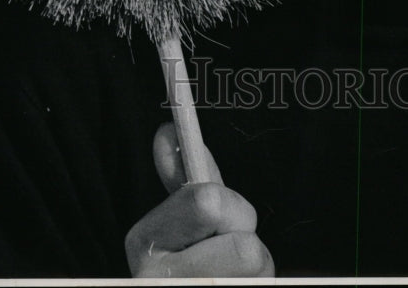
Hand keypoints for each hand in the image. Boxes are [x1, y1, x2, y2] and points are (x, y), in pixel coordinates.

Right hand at [125, 122, 273, 277]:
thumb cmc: (197, 260)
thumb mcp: (186, 219)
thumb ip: (184, 178)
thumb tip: (168, 134)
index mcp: (145, 241)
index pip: (207, 203)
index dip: (228, 208)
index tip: (217, 211)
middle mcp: (156, 279)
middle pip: (245, 247)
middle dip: (247, 238)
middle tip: (228, 249)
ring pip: (259, 268)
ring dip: (258, 268)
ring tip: (233, 274)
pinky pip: (262, 284)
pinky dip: (258, 283)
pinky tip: (234, 285)